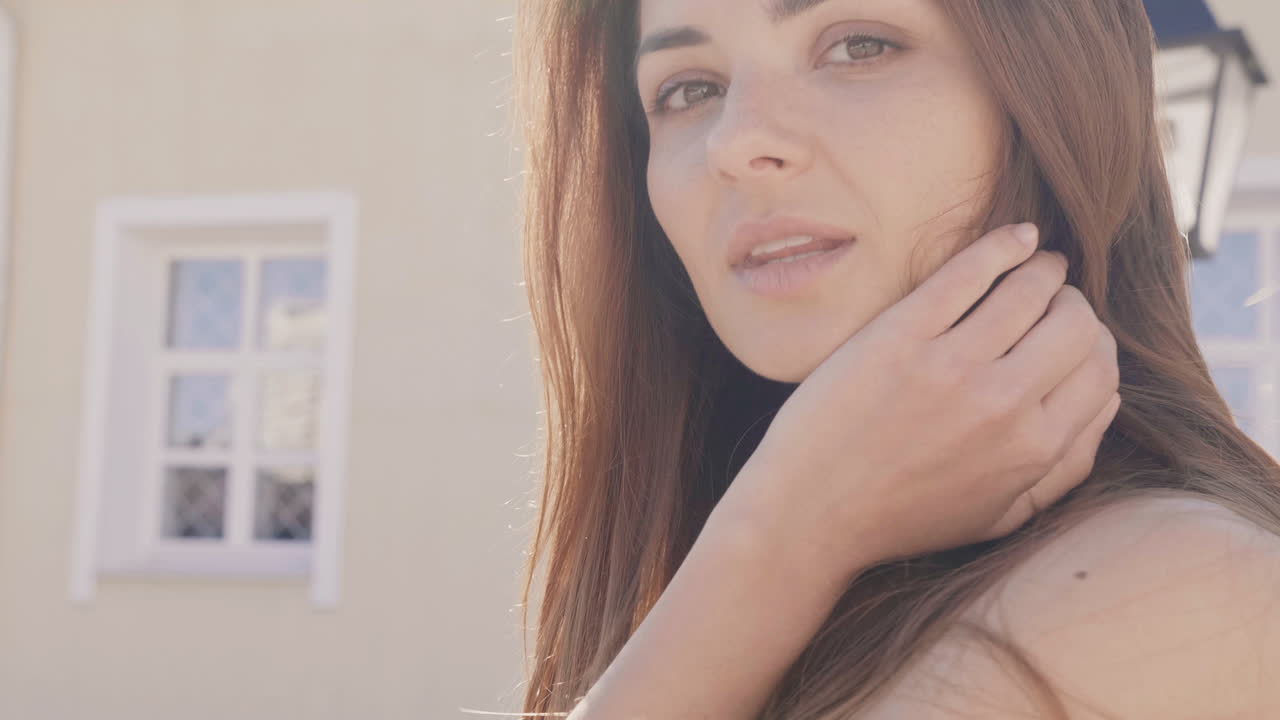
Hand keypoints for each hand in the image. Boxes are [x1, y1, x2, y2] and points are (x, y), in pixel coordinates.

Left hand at [727, 223, 1121, 582]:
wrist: (812, 512)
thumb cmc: (905, 517)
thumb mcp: (1000, 515)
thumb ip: (1062, 468)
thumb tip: (1108, 403)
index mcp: (1034, 449)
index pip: (1099, 371)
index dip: (1093, 344)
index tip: (1073, 332)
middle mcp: (1004, 405)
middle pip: (1077, 326)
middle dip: (1073, 305)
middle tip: (1055, 297)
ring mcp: (951, 365)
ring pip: (1031, 290)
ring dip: (1044, 269)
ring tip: (1035, 262)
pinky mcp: (901, 335)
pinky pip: (970, 272)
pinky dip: (1003, 246)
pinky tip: (1015, 238)